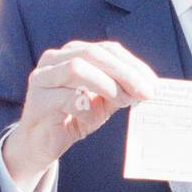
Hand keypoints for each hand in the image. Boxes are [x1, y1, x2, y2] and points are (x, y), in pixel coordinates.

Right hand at [2, 41, 156, 191]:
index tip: (153, 83)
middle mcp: (55, 58)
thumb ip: (122, 90)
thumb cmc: (74, 117)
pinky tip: (93, 119)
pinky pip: (66, 97)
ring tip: (123, 101)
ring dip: (107, 85)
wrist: (43, 143)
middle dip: (125, 73)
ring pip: (77, 68)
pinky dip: (86, 108)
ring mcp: (43, 76)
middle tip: (145, 92)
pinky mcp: (37, 99)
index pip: (108, 49)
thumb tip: (147, 87)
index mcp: (73, 52)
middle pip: (94, 54)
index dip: (133, 64)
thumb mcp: (103, 101)